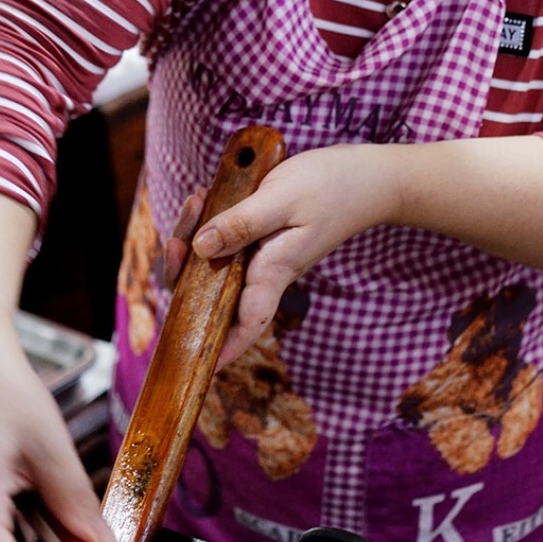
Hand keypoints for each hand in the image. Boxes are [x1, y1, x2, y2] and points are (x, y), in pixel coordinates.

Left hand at [185, 144, 395, 368]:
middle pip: (218, 290)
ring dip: (195, 237)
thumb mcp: (281, 199)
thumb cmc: (331, 187)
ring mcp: (266, 254)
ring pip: (217, 262)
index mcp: (275, 269)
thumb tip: (199, 248)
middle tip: (175, 243)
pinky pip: (227, 239)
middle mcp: (267, 269)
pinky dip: (210, 221)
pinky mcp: (264, 236)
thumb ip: (241, 224)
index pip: (247, 321)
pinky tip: (206, 196)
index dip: (223, 347)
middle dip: (185, 273)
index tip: (201, 365)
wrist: (367, 177)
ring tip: (196, 201)